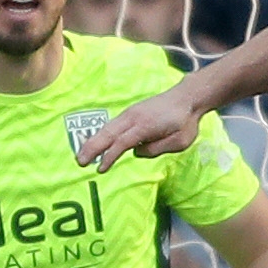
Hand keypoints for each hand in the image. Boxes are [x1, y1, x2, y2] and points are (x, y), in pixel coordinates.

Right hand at [78, 89, 200, 168]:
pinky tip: (94, 143)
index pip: (123, 142)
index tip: (100, 169)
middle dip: (92, 147)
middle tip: (80, 161)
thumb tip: (137, 152)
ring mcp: (131, 113)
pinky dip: (101, 134)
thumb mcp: (178, 142)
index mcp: (146, 125)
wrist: (188, 98)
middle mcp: (134, 117)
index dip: (110, 156)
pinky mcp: (131, 112)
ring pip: (108, 127)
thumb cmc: (185, 122)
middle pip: (109, 133)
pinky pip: (112, 125)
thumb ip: (156, 149)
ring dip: (93, 141)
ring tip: (81, 154)